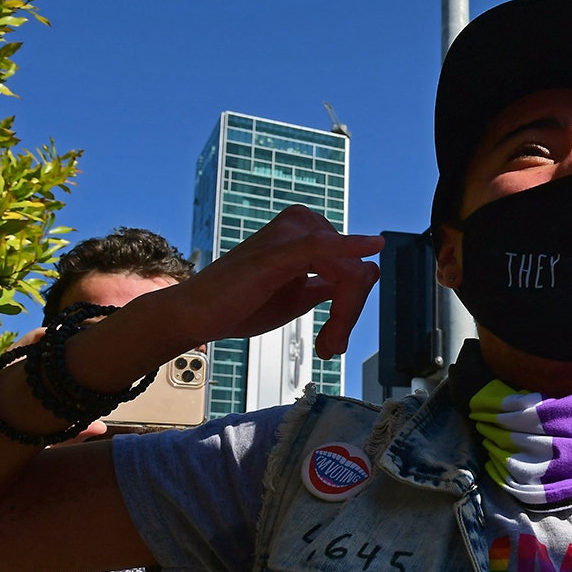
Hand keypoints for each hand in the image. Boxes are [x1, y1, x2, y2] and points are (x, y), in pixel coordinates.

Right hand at [167, 205, 383, 357]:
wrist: (197, 315)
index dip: (352, 308)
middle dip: (348, 315)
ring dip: (343, 317)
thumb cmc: (243, 304)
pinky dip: (350, 247)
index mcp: (308, 232)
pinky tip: (374, 245)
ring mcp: (290, 233)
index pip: (354, 267)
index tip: (334, 341)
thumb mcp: (300, 295)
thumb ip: (332, 284)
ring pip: (348, 273)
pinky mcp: (279, 251)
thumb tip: (369, 271)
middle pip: (356, 271)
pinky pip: (323, 247)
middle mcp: (303, 223)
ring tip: (326, 345)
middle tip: (329, 347)